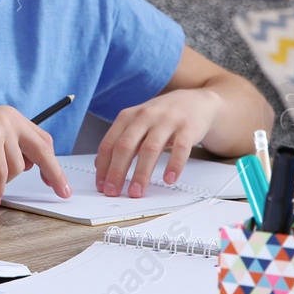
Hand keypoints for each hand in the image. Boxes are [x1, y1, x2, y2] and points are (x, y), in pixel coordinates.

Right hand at [0, 104, 70, 205]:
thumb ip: (5, 145)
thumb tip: (25, 166)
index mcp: (9, 115)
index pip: (42, 139)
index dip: (51, 161)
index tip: (56, 180)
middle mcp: (9, 118)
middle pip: (43, 150)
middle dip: (54, 174)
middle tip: (62, 193)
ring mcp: (0, 127)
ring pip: (18, 168)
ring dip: (4, 183)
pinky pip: (1, 174)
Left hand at [94, 87, 221, 196]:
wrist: (194, 101)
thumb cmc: (161, 116)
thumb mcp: (136, 123)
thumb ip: (119, 141)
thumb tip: (99, 165)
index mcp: (127, 117)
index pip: (109, 143)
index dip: (103, 166)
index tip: (101, 186)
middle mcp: (144, 117)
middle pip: (125, 146)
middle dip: (117, 171)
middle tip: (113, 192)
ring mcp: (166, 121)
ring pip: (150, 149)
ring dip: (141, 173)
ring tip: (136, 191)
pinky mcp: (187, 128)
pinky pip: (180, 148)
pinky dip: (174, 165)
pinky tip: (169, 179)